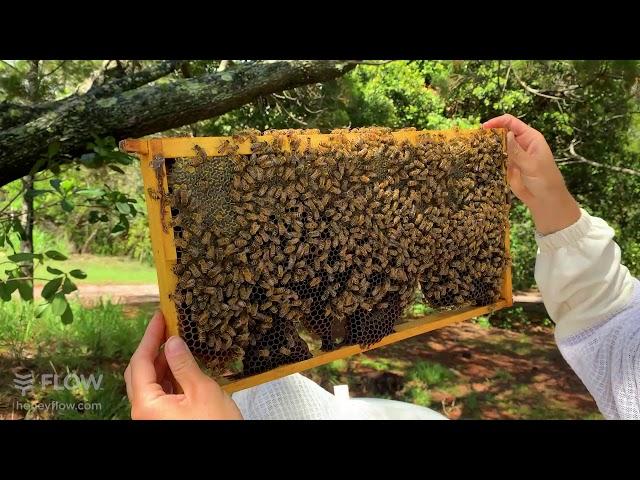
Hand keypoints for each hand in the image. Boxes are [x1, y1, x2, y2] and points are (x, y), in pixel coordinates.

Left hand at [124, 311, 242, 419]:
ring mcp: (153, 418)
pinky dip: (169, 378)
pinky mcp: (165, 421)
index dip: (150, 336)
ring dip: (163, 363)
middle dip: (153, 348)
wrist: (223, 460)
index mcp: (146, 405)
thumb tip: (173, 342)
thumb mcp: (202, 391)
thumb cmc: (215, 427)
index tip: (160, 317)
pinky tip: (183, 366)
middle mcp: (143, 413)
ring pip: (150, 384)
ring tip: (178, 343)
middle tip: (167, 326)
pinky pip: (161, 395)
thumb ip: (184, 365)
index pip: (140, 362)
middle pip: (140, 373)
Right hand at [483, 114, 580, 234]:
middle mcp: (520, 144)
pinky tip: (478, 161)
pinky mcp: (506, 167)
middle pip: (502, 133)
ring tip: (474, 150)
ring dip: (487, 147)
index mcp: (530, 138)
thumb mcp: (531, 164)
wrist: (544, 199)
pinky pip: (495, 159)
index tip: (484, 128)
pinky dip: (487, 159)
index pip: (511, 123)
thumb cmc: (544, 179)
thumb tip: (506, 134)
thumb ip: (517, 151)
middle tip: (476, 140)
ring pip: (497, 146)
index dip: (498, 122)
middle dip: (490, 134)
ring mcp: (512, 155)